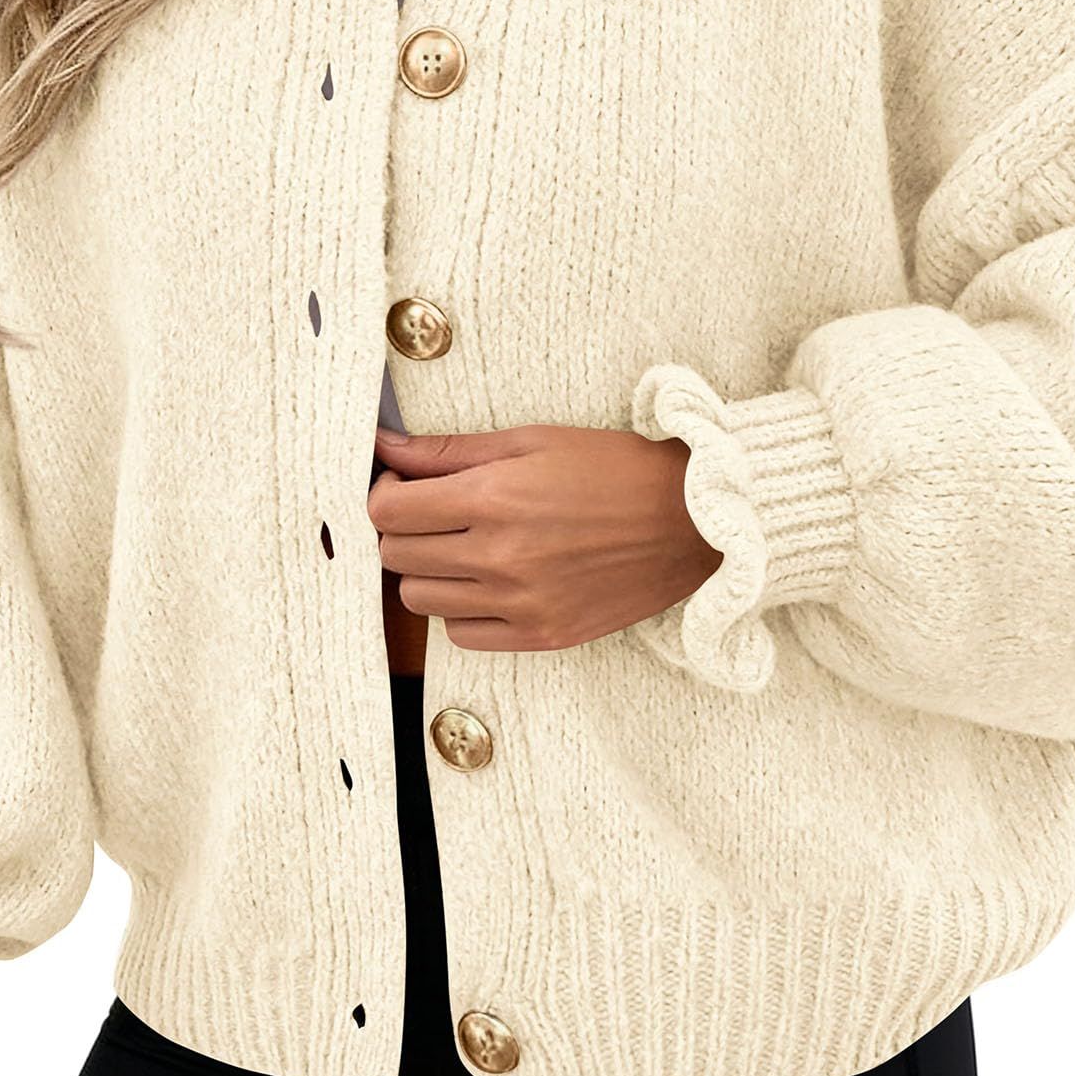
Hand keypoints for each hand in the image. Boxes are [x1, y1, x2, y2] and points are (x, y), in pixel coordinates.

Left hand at [368, 421, 720, 653]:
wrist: (691, 521)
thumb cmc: (613, 469)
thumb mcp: (531, 440)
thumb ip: (448, 449)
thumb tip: (384, 444)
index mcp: (494, 499)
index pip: (388, 511)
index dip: (385, 491)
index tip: (403, 483)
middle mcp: (499, 557)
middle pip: (396, 555)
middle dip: (404, 528)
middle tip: (433, 511)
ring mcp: (520, 603)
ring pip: (421, 598)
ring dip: (429, 570)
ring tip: (463, 546)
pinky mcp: (541, 635)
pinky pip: (462, 634)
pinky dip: (462, 608)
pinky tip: (489, 581)